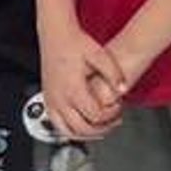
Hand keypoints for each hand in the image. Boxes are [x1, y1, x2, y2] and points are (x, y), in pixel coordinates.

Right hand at [41, 26, 125, 141]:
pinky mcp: (47, 100)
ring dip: (86, 134)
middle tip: (114, 122)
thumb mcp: (100, 55)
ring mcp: (50, 101)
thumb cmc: (75, 43)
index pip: (95, 115)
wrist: (55, 35)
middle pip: (81, 128)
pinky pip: (57, 124)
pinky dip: (71, 130)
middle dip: (101, 129)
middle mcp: (59, 98)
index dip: (111, 115)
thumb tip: (124, 90)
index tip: (119, 107)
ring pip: (66, 131)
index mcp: (73, 89)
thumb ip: (114, 73)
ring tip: (102, 128)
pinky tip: (83, 125)